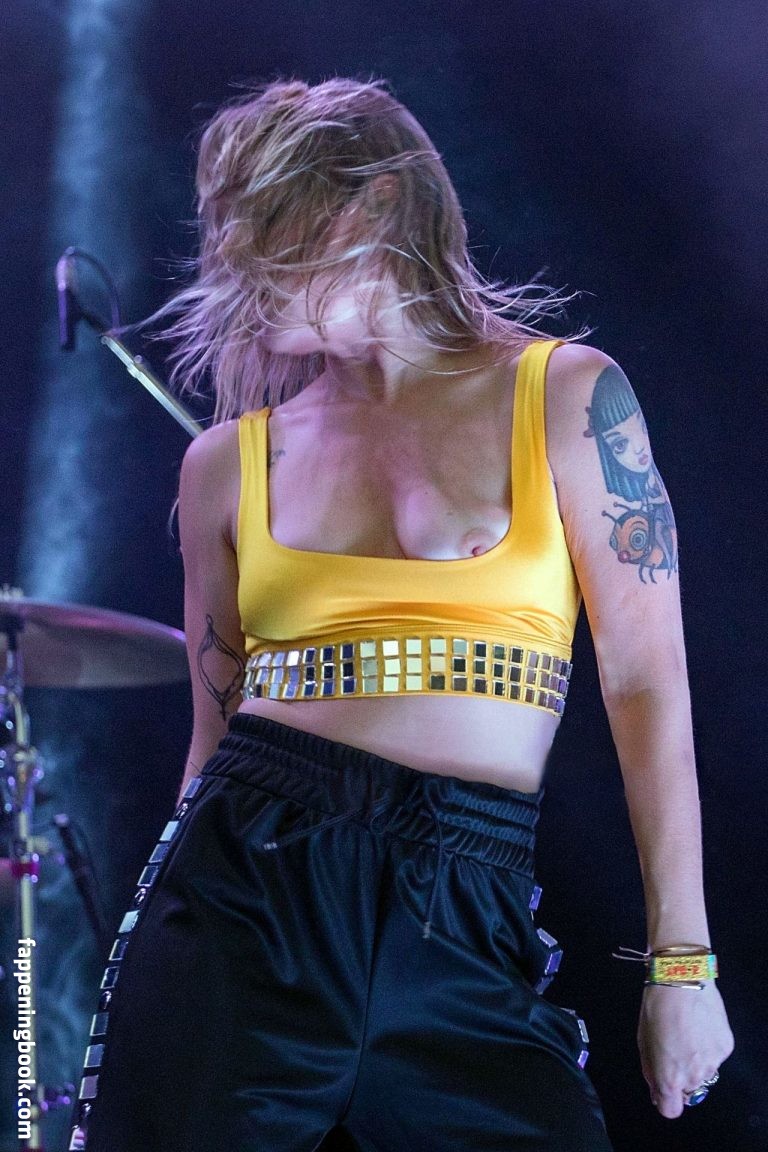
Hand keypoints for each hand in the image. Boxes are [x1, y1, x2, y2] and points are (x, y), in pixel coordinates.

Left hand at [637, 982, 733, 1117]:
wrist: (683, 978)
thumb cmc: (656, 1006)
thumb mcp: (643, 1040)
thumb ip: (651, 1071)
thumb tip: (657, 1092)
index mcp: (670, 1076)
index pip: (671, 1110)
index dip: (665, 1100)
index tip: (662, 1088)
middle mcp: (695, 1075)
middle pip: (688, 1090)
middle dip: (680, 1076)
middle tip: (673, 1049)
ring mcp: (714, 1062)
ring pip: (704, 1073)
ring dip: (696, 1061)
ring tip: (687, 1033)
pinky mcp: (726, 1047)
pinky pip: (715, 1055)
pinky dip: (708, 1046)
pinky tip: (700, 1025)